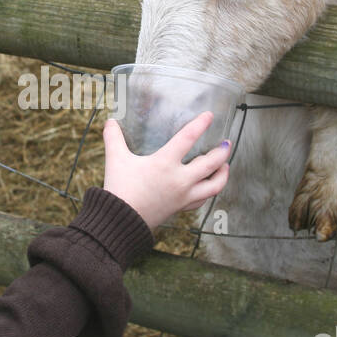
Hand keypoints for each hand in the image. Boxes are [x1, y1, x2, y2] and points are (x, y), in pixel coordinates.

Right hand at [101, 110, 230, 231]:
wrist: (120, 220)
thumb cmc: (119, 189)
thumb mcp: (116, 160)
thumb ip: (113, 139)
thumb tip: (110, 121)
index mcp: (165, 163)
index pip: (188, 138)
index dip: (200, 124)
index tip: (209, 116)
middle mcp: (179, 179)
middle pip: (210, 163)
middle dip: (222, 152)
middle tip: (226, 143)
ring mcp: (183, 196)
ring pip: (214, 185)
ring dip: (223, 174)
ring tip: (226, 165)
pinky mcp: (181, 208)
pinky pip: (202, 199)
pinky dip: (210, 191)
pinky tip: (209, 185)